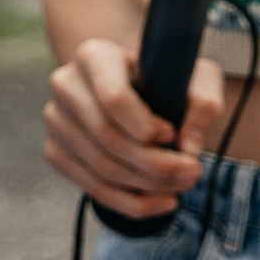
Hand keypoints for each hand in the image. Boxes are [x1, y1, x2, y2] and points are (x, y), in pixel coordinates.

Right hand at [42, 34, 230, 212]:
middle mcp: (66, 86)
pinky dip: (132, 203)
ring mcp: (56, 121)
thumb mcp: (197, 78)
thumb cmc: (167, 80)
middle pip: (108, 139)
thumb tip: (189, 145)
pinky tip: (162, 201)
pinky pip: (93, 188)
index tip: (172, 134)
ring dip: (148, 186)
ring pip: (101, 169)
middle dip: (156, 165)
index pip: (114, 100)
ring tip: (183, 186)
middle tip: (193, 172)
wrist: (138, 90)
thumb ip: (204, 103)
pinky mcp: (56, 152)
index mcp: (94, 56)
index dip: (145, 127)